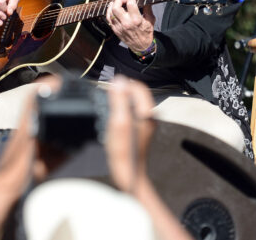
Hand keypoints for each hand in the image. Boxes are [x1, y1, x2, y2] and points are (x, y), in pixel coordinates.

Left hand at [105, 0, 154, 51]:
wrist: (141, 46)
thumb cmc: (146, 33)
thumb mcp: (151, 20)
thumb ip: (148, 9)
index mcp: (136, 20)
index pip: (130, 4)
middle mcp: (126, 23)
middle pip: (116, 7)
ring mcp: (119, 27)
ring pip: (110, 12)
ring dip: (113, 5)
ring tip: (117, 2)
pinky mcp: (115, 30)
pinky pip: (108, 18)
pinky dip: (109, 12)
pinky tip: (112, 8)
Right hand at [106, 76, 155, 193]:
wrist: (128, 175)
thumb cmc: (124, 153)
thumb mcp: (118, 123)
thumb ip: (119, 100)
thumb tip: (119, 81)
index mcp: (147, 112)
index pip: (137, 86)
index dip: (121, 85)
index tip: (109, 91)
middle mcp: (149, 116)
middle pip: (133, 93)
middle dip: (118, 94)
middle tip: (106, 103)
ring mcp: (144, 122)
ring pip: (130, 102)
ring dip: (117, 103)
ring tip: (108, 113)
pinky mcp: (138, 129)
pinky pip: (128, 112)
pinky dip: (118, 112)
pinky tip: (111, 122)